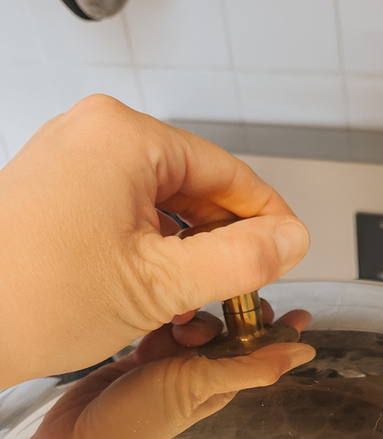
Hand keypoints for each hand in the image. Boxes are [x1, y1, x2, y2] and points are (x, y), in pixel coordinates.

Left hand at [0, 95, 309, 388]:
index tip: (288, 256)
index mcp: (124, 137)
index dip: (268, 221)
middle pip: (196, 186)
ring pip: (163, 204)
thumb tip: (293, 241)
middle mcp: (95, 134)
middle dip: (223, 243)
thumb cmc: (32, 299)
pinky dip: (151, 251)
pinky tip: (159, 293)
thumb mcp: (163, 284)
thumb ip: (242, 260)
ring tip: (194, 303)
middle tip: (242, 293)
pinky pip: (128, 213)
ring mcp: (71, 160)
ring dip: (188, 254)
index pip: (229, 172)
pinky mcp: (58, 189)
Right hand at [0, 301, 312, 438]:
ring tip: (176, 323)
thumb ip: (250, 366)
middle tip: (217, 307)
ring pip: (196, 322)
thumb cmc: (139, 422)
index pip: (263, 349)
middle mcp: (202, 372)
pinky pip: (161, 324)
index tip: (293, 305)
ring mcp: (171, 364)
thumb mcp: (200, 386)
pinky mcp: (141, 357)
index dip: (280, 327)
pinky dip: (161, 318)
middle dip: (231, 312)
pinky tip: (154, 318)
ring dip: (192, 316)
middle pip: (231, 329)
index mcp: (224, 382)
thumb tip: (305, 352)